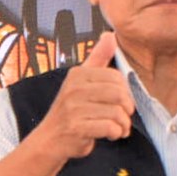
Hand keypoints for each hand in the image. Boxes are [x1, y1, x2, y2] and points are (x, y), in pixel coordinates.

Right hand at [27, 30, 132, 162]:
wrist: (49, 140)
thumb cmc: (70, 111)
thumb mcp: (81, 81)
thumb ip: (98, 59)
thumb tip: (110, 35)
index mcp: (78, 74)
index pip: (116, 77)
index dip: (125, 91)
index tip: (121, 102)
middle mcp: (73, 88)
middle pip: (118, 94)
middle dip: (127, 109)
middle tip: (123, 117)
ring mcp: (73, 108)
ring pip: (116, 113)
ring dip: (123, 124)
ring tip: (118, 128)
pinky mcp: (75, 127)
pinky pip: (109, 127)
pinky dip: (115, 133)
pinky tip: (111, 135)